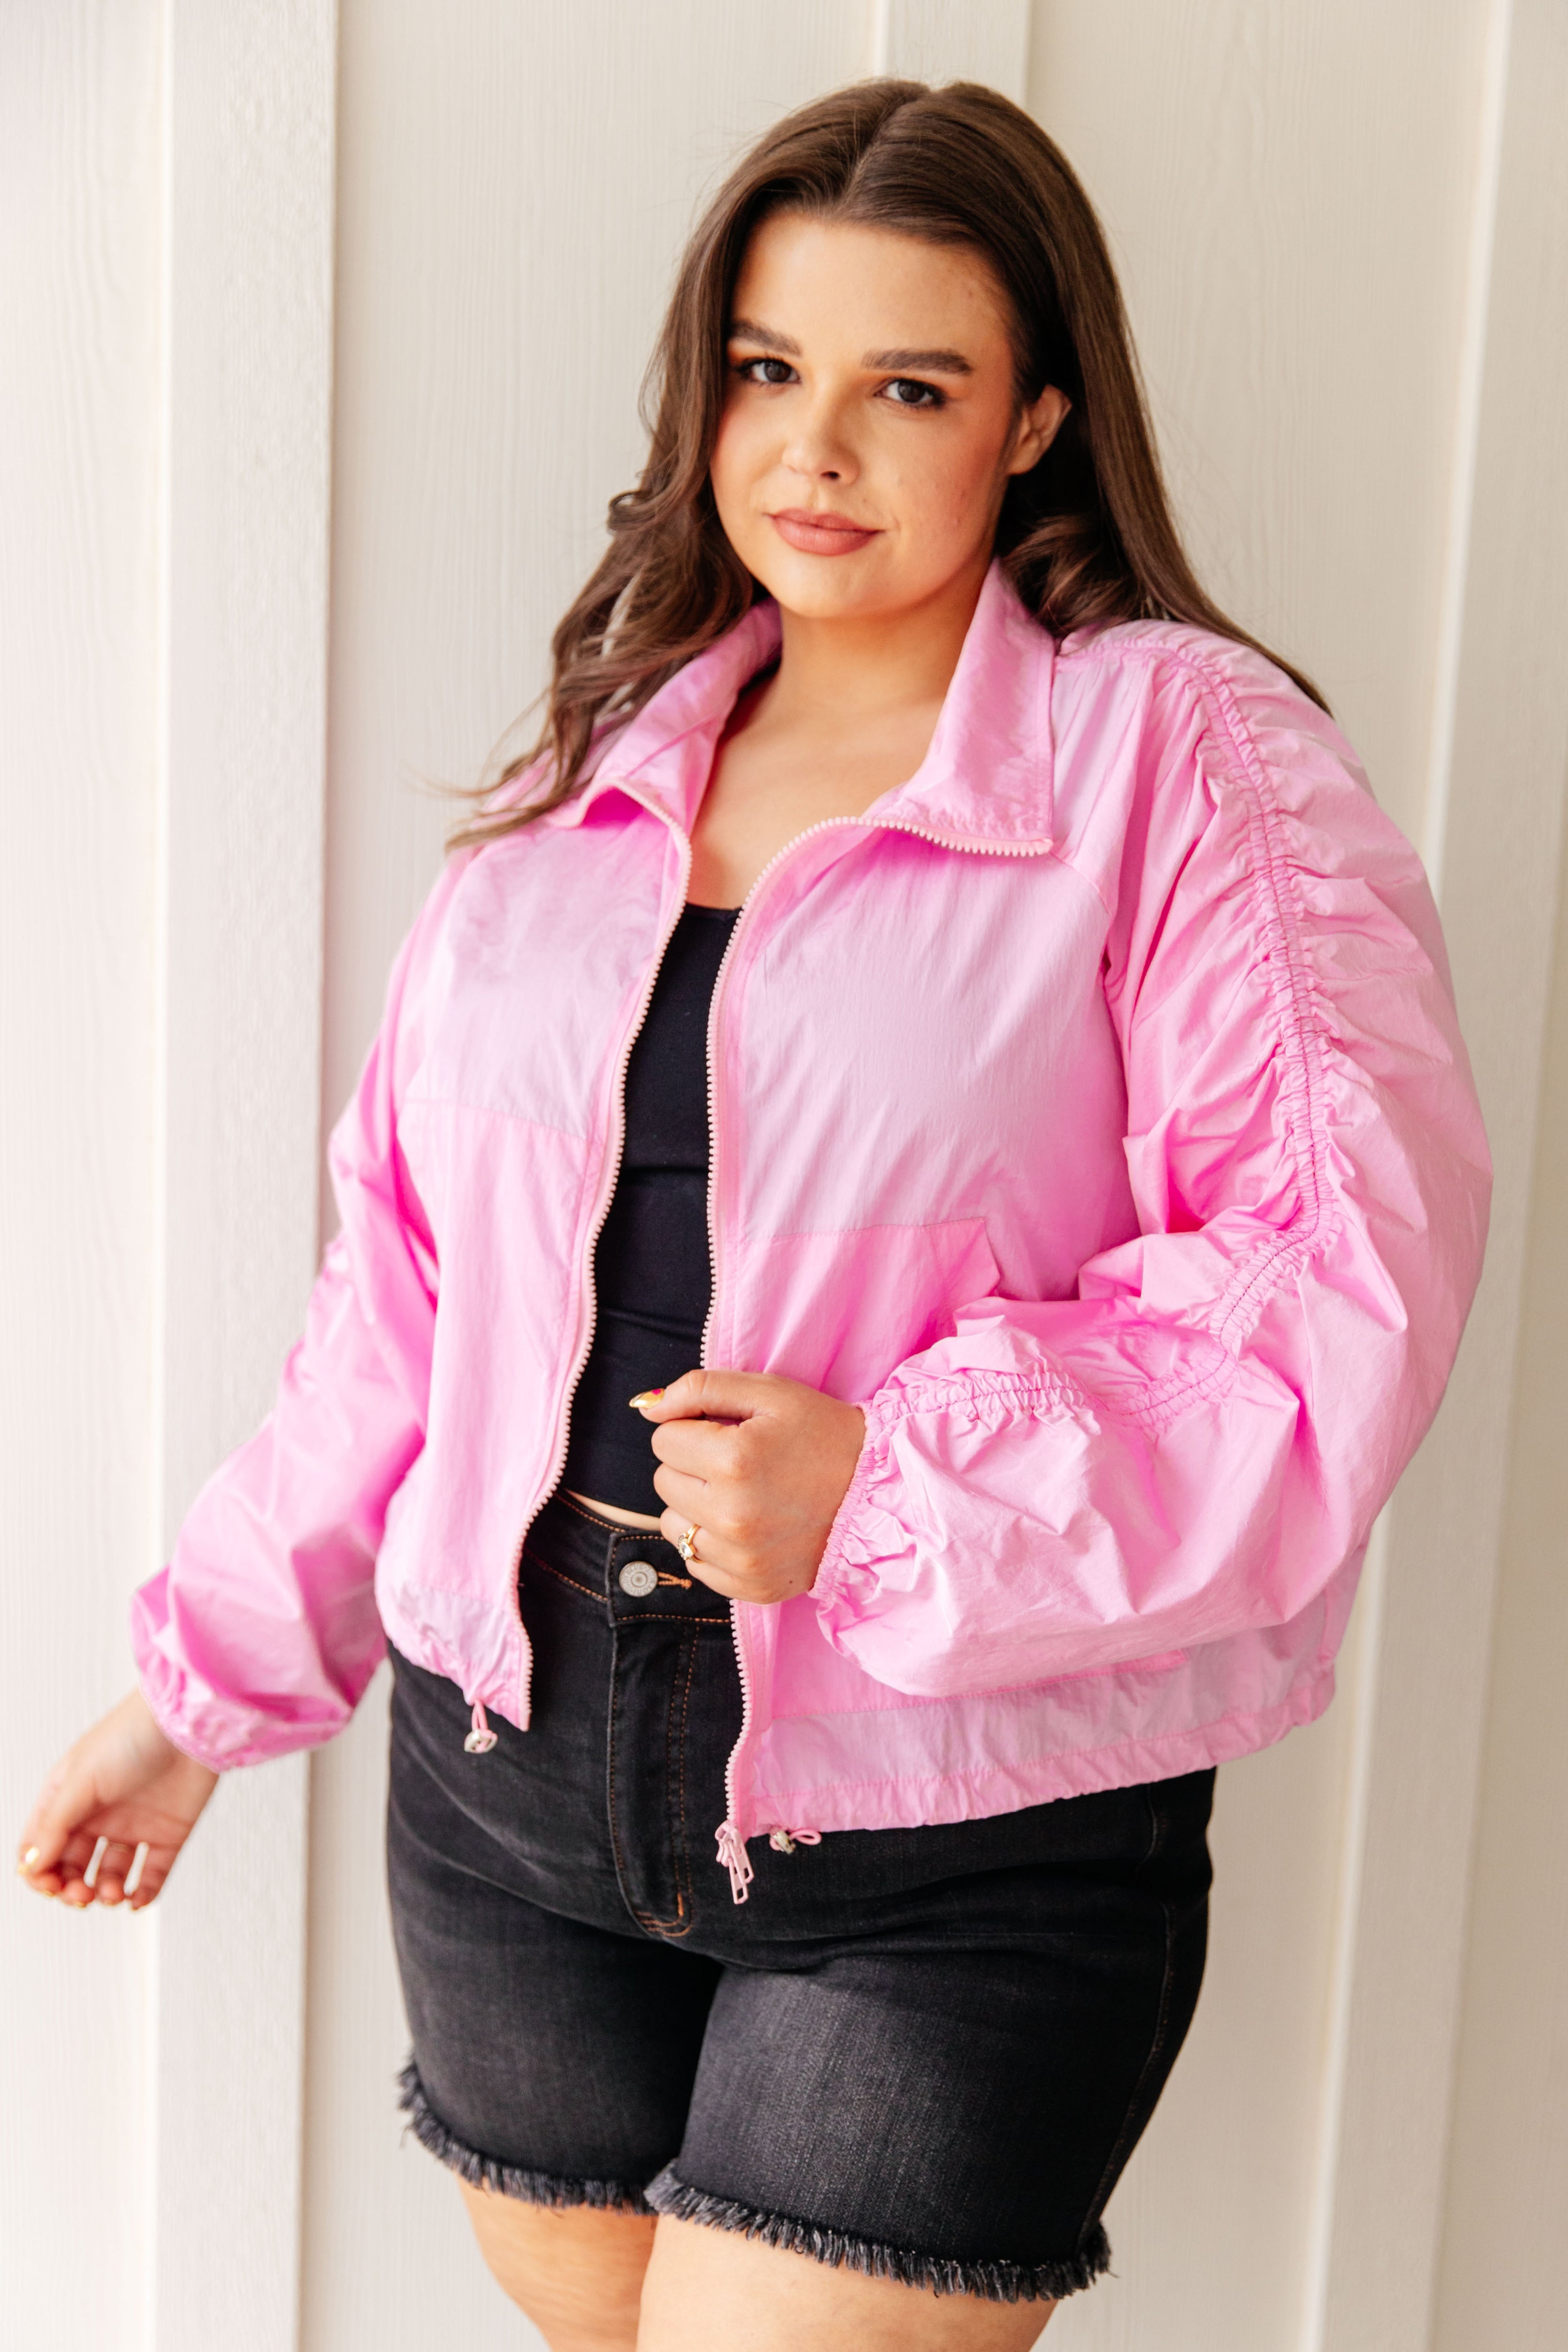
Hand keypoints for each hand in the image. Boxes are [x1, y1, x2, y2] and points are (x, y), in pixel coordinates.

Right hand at [16, 1688, 218, 1910]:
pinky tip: (136, 1901)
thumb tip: (32, 1865)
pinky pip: (152, 1874)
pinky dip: (144, 1894)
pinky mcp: (168, 1834)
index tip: (50, 1885)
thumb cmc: (131, 1735)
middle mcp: (99, 1815)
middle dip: (71, 1888)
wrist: (189, 1724)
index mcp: (70, 1799)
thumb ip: (54, 1824)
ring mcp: (134, 1825)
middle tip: (81, 1894)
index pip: (42, 1847)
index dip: (40, 1872)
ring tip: (113, 1893)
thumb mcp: (80, 1779)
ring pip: (111, 1875)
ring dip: (107, 1893)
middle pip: (73, 1867)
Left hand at [635, 1368, 865, 1604]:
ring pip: (673, 1525)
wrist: (879, 1493)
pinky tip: (750, 1526)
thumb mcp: (770, 1392)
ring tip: (743, 1495)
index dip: (693, 1429)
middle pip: (664, 1481)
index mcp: (734, 1461)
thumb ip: (700, 1388)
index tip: (727, 1432)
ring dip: (697, 1506)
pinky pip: (696, 1562)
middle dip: (692, 1466)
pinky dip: (714, 1543)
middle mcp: (732, 1515)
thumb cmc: (823, 1433)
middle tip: (739, 1463)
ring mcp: (741, 1559)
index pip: (664, 1440)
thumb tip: (646, 1406)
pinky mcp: (751, 1587)